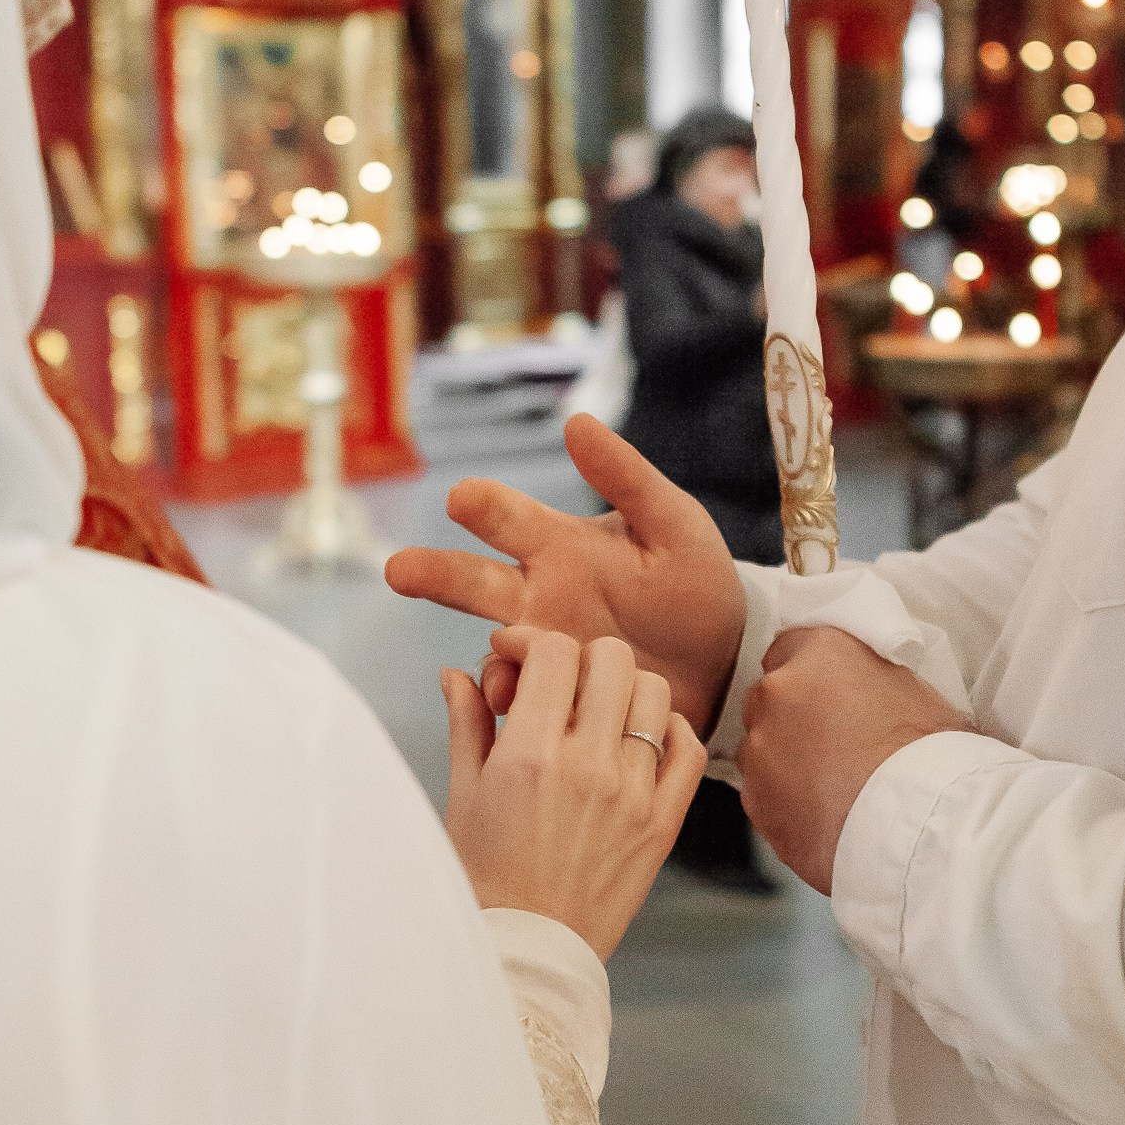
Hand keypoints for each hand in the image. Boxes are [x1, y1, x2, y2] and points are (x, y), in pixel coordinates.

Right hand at [388, 414, 746, 737]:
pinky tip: (519, 703)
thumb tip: (576, 421)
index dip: (484, 506)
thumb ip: (627, 478)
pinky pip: (523, 700)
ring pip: (492, 647)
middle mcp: (539, 596)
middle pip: (473, 582)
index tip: (462, 498)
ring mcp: (545, 650)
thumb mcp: (674, 525)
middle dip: (435, 574)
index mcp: (560, 545)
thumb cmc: (694, 582)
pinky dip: (515, 700)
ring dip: (484, 653)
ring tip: (496, 657)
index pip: (509, 518)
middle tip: (400, 571)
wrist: (724, 662)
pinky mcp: (557, 697)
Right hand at [443, 627, 707, 957]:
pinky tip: (640, 740)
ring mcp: (633, 793)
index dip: (530, 641)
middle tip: (560, 683)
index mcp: (529, 754)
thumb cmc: (486, 876)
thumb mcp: (463, 795)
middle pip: (609, 657)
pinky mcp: (663, 822)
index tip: (516, 658)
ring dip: (623, 689)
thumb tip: (459, 673)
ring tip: (599, 711)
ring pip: (653, 692)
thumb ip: (467, 724)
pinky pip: (688, 748)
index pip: (552, 651)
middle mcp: (587, 766)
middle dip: (579, 656)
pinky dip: (670, 730)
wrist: (528, 950)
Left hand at [739, 627, 969, 895]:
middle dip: (794, 718)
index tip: (828, 695)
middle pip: (771, 698)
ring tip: (832, 787)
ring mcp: (759, 750)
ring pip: (762, 750)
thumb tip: (867, 692)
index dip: (812, 676)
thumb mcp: (916, 691)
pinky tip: (823, 815)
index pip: (791, 647)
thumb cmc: (932, 758)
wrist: (918, 826)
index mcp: (821, 653)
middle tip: (834, 745)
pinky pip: (763, 795)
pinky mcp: (754, 801)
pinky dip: (785, 802)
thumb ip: (870, 679)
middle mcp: (778, 693)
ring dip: (785, 762)